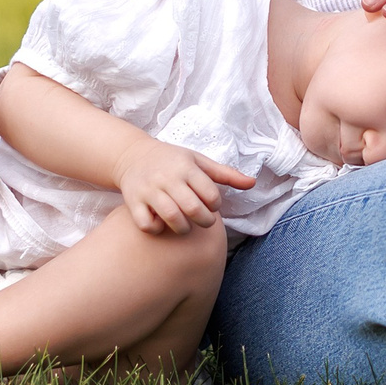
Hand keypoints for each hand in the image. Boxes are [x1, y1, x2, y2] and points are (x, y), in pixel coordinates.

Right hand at [112, 140, 254, 234]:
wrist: (133, 156)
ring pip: (171, 217)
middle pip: (193, 208)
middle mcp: (167, 178)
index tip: (211, 205)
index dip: (215, 204)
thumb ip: (225, 174)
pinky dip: (156, 228)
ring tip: (186, 226)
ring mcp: (149, 190)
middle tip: (204, 221)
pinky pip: (146, 224)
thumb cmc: (173, 161)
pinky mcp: (133, 202)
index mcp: (186, 167)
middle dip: (204, 221)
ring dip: (183, 228)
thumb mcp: (199, 161)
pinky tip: (161, 223)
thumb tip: (252, 183)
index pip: (210, 193)